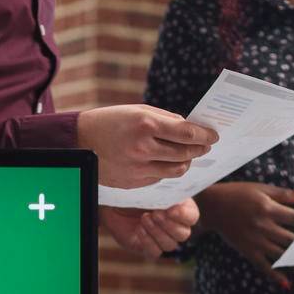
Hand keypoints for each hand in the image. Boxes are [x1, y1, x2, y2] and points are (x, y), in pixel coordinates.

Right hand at [77, 105, 216, 189]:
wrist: (80, 142)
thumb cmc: (111, 121)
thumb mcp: (138, 110)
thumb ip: (165, 119)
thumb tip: (189, 128)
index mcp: (146, 124)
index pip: (187, 133)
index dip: (205, 134)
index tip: (213, 135)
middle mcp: (143, 148)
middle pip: (185, 153)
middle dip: (199, 149)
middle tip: (205, 145)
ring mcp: (138, 168)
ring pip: (176, 170)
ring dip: (186, 162)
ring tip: (188, 155)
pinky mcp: (133, 182)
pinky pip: (159, 178)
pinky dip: (166, 169)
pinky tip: (164, 162)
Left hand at [100, 201, 199, 258]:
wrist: (116, 202)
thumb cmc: (137, 192)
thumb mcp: (153, 188)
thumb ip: (167, 192)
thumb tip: (175, 195)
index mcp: (180, 210)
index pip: (192, 217)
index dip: (184, 215)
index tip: (171, 209)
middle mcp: (174, 226)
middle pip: (183, 234)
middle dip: (169, 224)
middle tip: (156, 213)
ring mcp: (162, 239)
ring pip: (170, 244)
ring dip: (157, 232)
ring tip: (145, 218)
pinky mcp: (149, 248)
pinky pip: (155, 252)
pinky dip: (148, 241)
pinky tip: (139, 229)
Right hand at [198, 181, 293, 287]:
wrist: (212, 206)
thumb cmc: (238, 194)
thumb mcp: (262, 189)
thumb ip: (285, 194)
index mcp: (269, 209)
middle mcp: (264, 226)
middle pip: (293, 240)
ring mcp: (255, 240)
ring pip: (282, 255)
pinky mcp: (247, 250)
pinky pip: (263, 265)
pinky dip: (274, 275)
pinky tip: (287, 283)